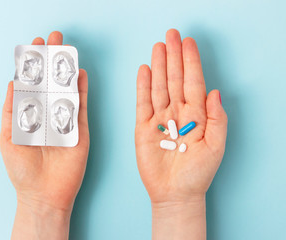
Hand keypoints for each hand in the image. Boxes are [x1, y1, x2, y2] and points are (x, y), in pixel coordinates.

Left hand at [0, 31, 88, 239]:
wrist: (45, 194)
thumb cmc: (22, 170)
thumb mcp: (8, 138)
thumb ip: (11, 111)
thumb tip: (11, 83)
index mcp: (30, 115)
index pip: (32, 84)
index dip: (33, 65)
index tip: (34, 45)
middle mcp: (48, 114)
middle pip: (51, 81)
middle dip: (51, 59)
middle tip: (53, 38)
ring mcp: (65, 120)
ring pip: (67, 89)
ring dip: (67, 69)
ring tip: (67, 49)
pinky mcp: (80, 129)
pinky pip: (82, 105)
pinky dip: (81, 89)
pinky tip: (79, 73)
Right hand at [135, 29, 226, 238]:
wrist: (175, 192)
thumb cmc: (197, 173)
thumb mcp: (215, 147)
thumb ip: (217, 119)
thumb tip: (215, 92)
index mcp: (196, 115)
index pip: (193, 82)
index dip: (191, 62)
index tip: (188, 43)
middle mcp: (177, 112)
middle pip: (175, 79)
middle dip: (174, 56)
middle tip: (172, 35)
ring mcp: (159, 118)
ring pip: (158, 86)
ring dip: (158, 66)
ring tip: (158, 47)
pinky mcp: (143, 127)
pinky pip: (142, 102)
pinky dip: (143, 86)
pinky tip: (144, 71)